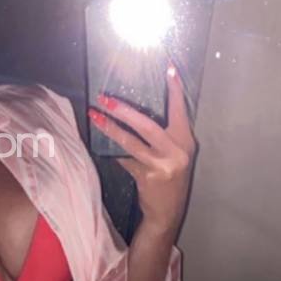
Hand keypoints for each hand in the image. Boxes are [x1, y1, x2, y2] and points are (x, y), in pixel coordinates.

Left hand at [88, 62, 196, 233]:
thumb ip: (165, 137)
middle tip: (105, 98)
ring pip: (131, 142)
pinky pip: (125, 160)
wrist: (167, 213)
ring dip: (111, 129)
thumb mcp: (174, 156)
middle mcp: (176, 152)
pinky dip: (115, 154)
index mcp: (185, 142)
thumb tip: (137, 113)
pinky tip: (104, 148)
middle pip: (147, 125)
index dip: (175, 89)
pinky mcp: (147, 176)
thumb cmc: (169, 179)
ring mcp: (162, 165)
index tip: (169, 67)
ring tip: (95, 116)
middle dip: (124, 111)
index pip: (179, 111)